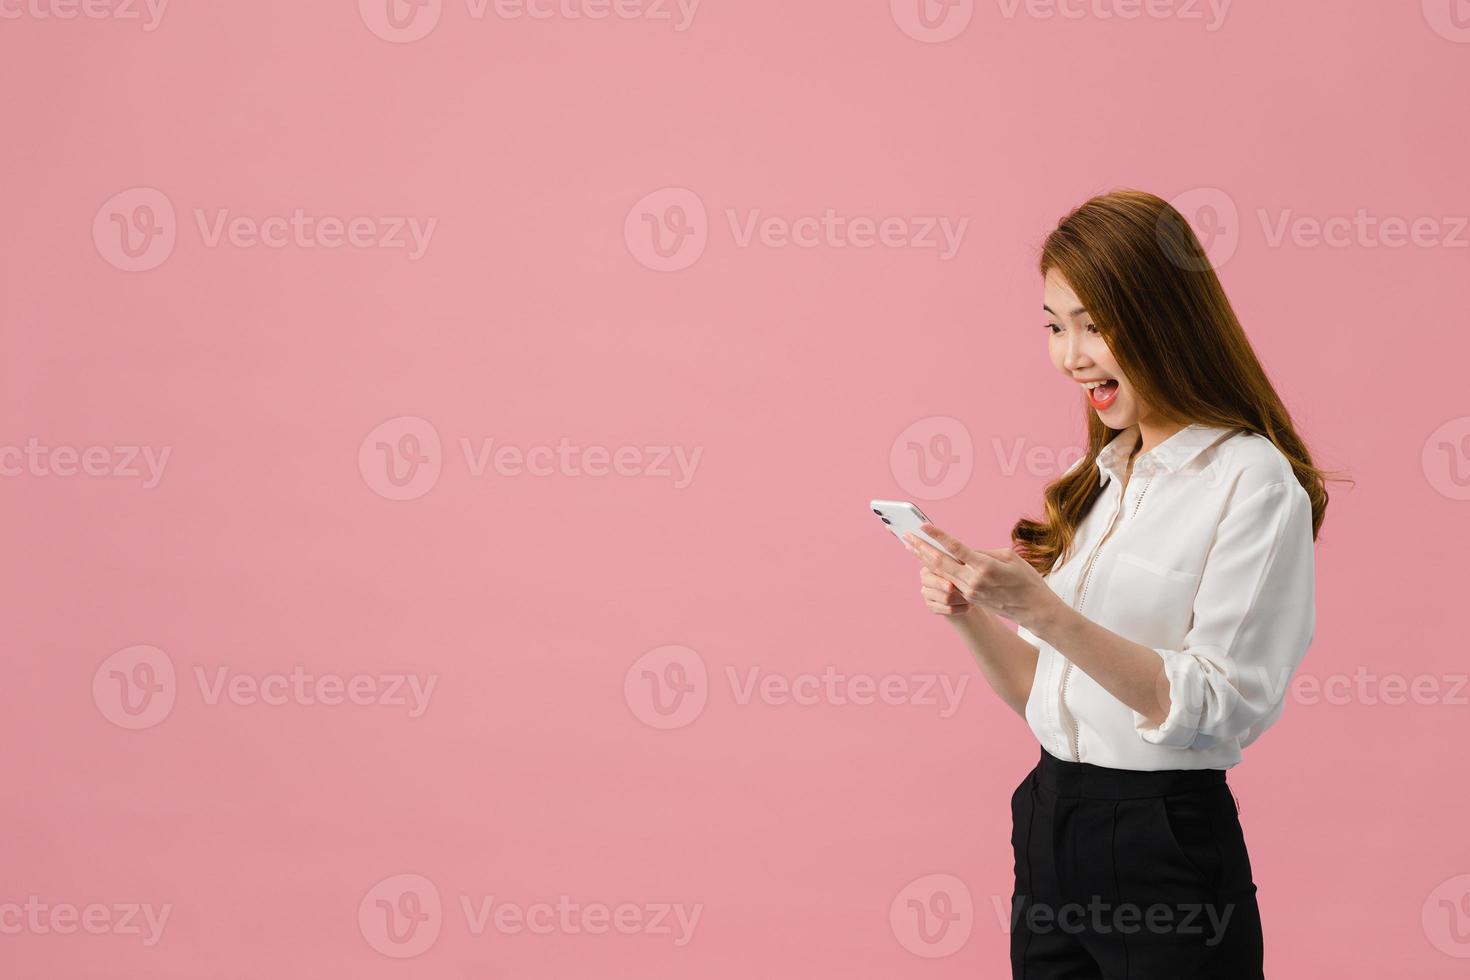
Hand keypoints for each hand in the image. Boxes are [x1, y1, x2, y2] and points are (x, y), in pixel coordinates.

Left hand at [904, 523, 1064, 633]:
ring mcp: (970, 592)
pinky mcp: (970, 598)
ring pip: (942, 573)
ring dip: (925, 560)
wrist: (1033, 608)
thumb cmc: (1026, 579)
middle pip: (941, 563)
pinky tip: (928, 562)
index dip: (938, 537)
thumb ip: (983, 552)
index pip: (956, 549)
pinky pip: (951, 582)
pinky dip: (938, 571)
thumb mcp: (1008, 557)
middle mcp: (974, 581)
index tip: (923, 526)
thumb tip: (964, 551)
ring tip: (911, 547)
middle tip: (906, 536)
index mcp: (985, 566)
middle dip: (921, 549)